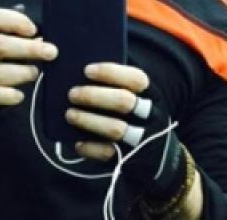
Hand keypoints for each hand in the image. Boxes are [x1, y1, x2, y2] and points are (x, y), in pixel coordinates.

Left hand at [66, 63, 185, 198]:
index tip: (87, 70)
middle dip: (94, 96)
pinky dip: (90, 147)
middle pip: (124, 101)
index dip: (111, 72)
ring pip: (116, 129)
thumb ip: (117, 82)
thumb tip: (85, 68)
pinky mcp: (131, 158)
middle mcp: (150, 116)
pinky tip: (77, 143)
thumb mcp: (137, 95)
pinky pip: (109, 153)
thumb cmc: (136, 114)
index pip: (136, 79)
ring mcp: (142, 139)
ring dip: (89, 120)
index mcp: (151, 94)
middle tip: (72, 94)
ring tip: (69, 114)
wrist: (157, 153)